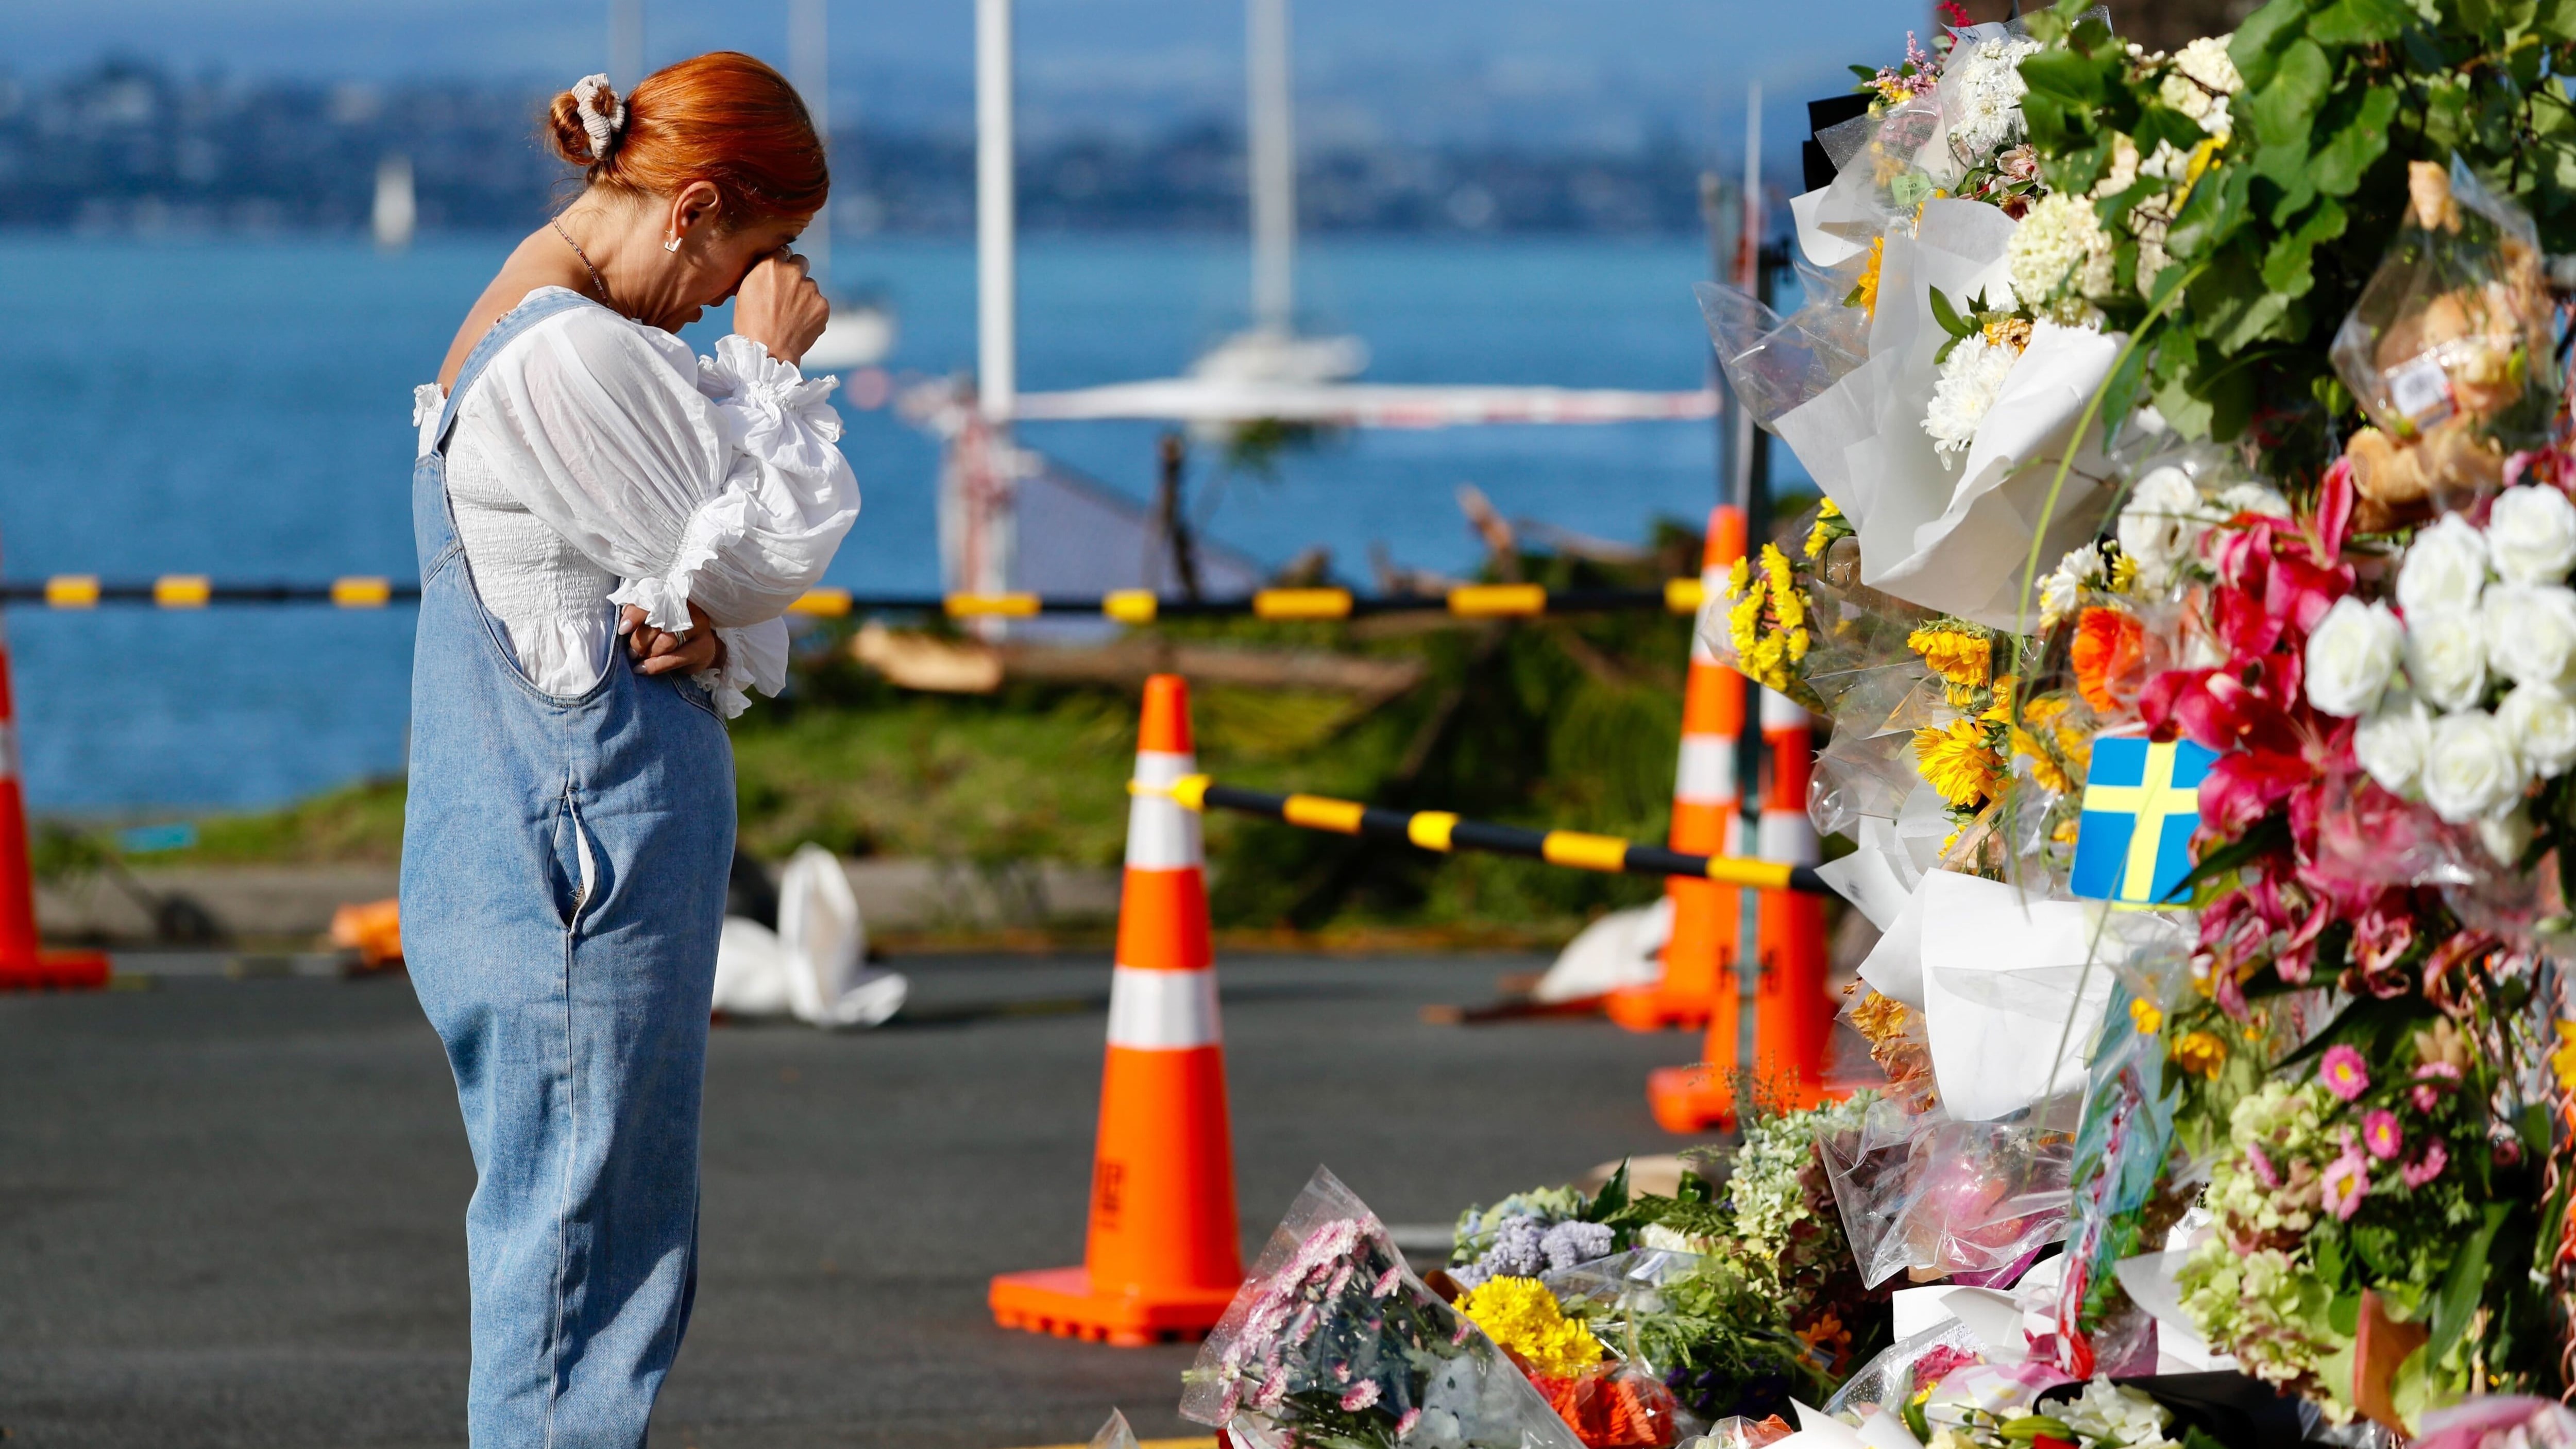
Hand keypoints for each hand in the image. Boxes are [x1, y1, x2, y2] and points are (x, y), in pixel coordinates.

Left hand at [622, 601, 726, 678]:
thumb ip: (638, 616)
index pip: (651, 602)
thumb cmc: (669, 632)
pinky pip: (675, 658)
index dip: (635, 615)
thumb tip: (624, 625)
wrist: (698, 648)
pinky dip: (656, 666)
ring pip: (666, 641)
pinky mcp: (703, 648)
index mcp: (672, 598)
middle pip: (658, 624)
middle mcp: (688, 610)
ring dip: (648, 653)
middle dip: (639, 641)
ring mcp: (699, 628)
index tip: (623, 629)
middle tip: (632, 651)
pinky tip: (643, 668)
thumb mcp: (653, 621)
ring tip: (639, 658)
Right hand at [733, 247, 828, 365]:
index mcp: (771, 264)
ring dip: (804, 295)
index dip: (780, 263)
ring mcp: (811, 288)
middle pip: (801, 261)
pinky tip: (800, 323)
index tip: (778, 275)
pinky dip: (813, 311)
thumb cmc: (751, 323)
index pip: (782, 251)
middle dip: (796, 272)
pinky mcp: (823, 305)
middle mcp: (793, 272)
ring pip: (811, 285)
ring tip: (791, 315)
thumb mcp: (746, 290)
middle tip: (788, 292)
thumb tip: (773, 265)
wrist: (768, 351)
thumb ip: (762, 273)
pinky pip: (819, 303)